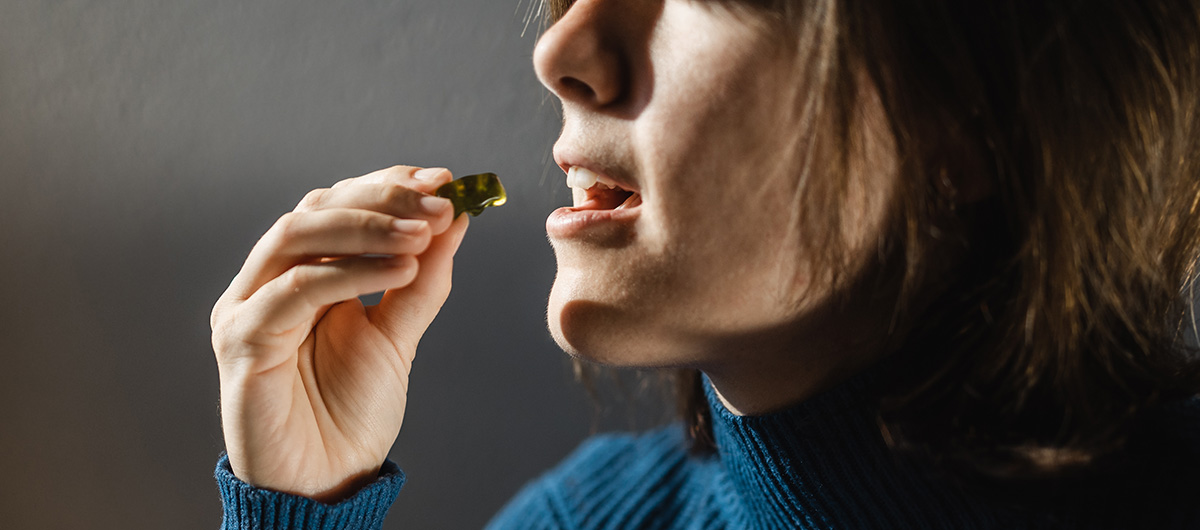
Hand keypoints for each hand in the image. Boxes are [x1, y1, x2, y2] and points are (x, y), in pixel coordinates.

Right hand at [211, 165, 467, 501]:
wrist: (326, 481)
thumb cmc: (352, 411)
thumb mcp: (398, 333)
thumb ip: (422, 277)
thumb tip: (456, 215)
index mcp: (300, 271)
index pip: (337, 204)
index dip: (388, 185)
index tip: (445, 180)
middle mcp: (267, 280)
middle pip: (316, 209)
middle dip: (382, 199)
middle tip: (439, 201)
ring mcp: (246, 306)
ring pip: (297, 236)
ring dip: (366, 226)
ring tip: (424, 232)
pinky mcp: (240, 341)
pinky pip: (294, 291)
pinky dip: (349, 273)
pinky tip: (401, 270)